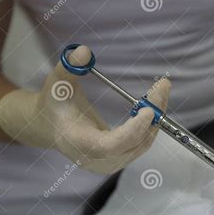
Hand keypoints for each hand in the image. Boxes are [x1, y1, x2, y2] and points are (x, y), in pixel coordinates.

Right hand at [0, 45, 170, 173]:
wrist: (51, 127)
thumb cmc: (54, 105)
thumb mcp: (57, 83)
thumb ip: (69, 67)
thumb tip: (85, 51)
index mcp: (80, 144)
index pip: (112, 144)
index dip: (133, 129)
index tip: (148, 110)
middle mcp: (98, 160)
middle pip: (135, 142)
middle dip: (153, 114)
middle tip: (162, 86)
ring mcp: (112, 163)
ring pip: (144, 142)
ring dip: (156, 116)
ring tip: (161, 89)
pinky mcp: (121, 159)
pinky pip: (142, 142)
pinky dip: (151, 123)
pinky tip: (154, 102)